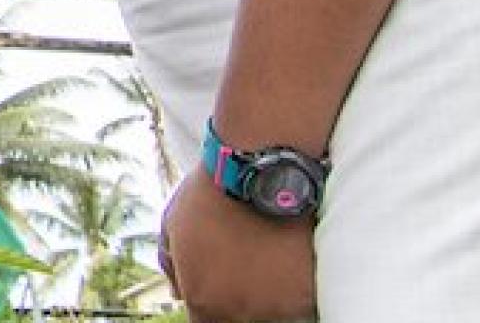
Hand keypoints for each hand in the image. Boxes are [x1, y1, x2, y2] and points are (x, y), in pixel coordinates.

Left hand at [160, 167, 318, 322]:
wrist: (261, 172)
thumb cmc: (213, 193)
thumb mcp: (173, 225)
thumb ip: (173, 266)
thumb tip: (177, 293)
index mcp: (202, 299)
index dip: (212, 305)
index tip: (220, 288)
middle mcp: (238, 311)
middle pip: (238, 320)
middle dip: (239, 297)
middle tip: (246, 264)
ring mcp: (274, 307)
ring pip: (272, 314)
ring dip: (270, 295)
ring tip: (270, 258)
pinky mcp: (307, 295)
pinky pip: (301, 304)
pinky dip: (296, 287)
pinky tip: (290, 260)